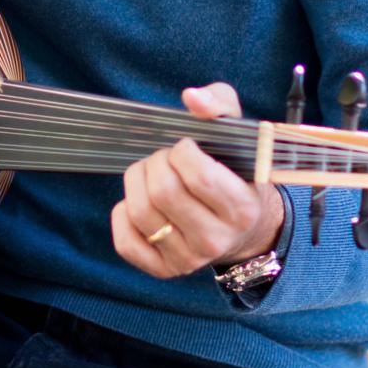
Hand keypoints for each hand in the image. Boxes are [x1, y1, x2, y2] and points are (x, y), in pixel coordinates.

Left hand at [111, 82, 284, 278]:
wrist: (244, 229)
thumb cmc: (236, 171)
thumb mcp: (239, 133)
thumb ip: (219, 104)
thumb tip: (191, 97)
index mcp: (241, 208)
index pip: (199, 175)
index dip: (182, 151)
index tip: (186, 146)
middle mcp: (216, 240)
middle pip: (163, 192)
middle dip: (156, 162)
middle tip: (165, 158)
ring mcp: (189, 259)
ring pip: (140, 212)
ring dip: (136, 181)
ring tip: (150, 174)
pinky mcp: (164, 270)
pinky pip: (125, 241)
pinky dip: (123, 214)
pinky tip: (139, 201)